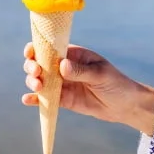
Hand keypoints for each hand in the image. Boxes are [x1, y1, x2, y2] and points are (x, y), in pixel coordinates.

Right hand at [22, 43, 153, 135]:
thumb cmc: (116, 84)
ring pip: (40, 80)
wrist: (125, 106)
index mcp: (74, 55)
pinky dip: (35, 99)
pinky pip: (46, 98)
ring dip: (33, 82)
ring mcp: (63, 84)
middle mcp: (65, 67)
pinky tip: (27, 100)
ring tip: (38, 87)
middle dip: (32, 66)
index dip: (37, 48)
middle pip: (40, 63)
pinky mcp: (63, 100)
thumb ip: (81, 71)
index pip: (51, 48)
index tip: (30, 53)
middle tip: (36, 74)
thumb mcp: (101, 75)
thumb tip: (62, 66)